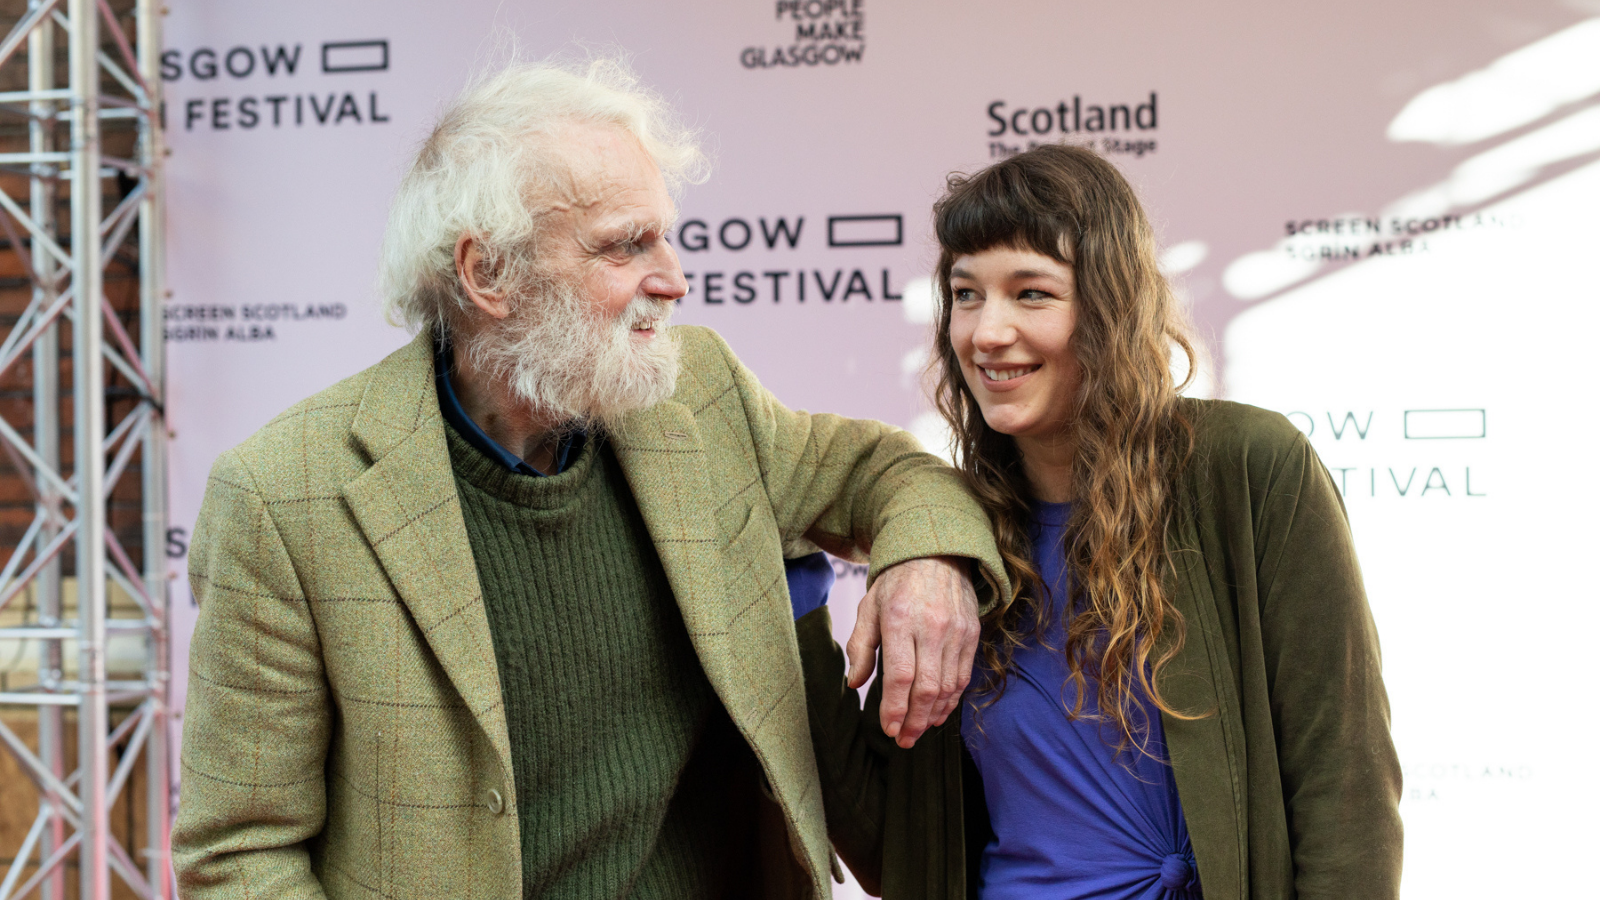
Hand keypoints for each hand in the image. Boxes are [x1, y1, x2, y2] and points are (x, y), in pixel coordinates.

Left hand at [845, 556, 979, 748]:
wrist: (936, 553)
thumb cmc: (896, 583)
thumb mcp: (869, 608)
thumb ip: (861, 647)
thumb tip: (854, 684)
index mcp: (900, 619)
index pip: (900, 676)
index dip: (895, 709)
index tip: (888, 730)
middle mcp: (932, 627)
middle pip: (927, 687)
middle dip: (914, 721)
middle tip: (903, 741)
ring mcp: (956, 631)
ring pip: (948, 687)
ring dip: (933, 715)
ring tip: (918, 731)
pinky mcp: (971, 634)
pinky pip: (963, 676)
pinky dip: (952, 700)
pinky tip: (938, 713)